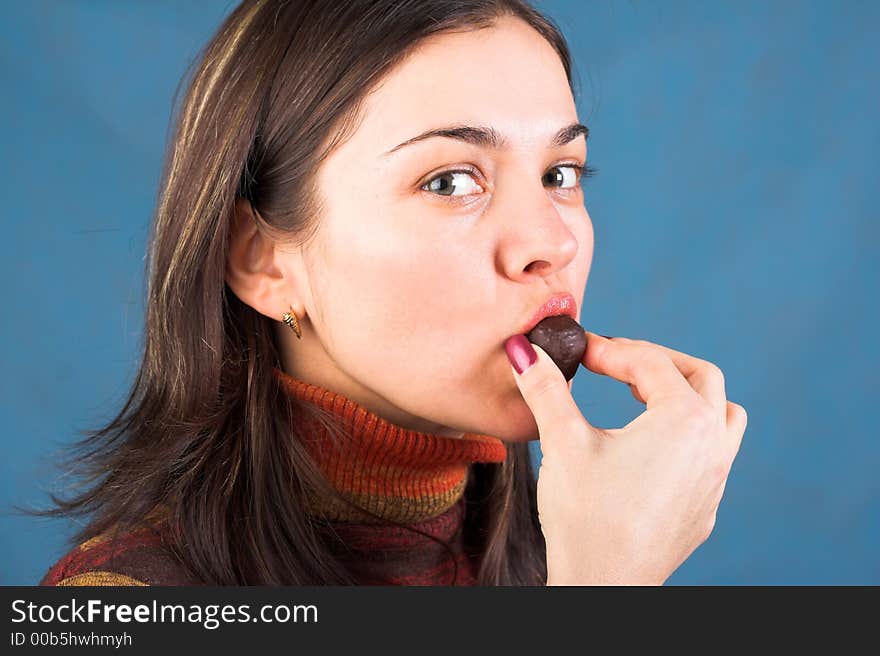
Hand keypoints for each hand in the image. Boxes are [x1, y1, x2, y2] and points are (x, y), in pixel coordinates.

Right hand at [505, 332, 747, 584]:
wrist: (602, 587)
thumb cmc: (586, 517)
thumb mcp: (562, 442)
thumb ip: (546, 389)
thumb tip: (524, 350)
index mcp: (684, 420)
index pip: (648, 362)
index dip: (608, 349)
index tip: (577, 350)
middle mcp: (712, 445)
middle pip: (700, 375)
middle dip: (655, 361)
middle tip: (614, 362)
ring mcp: (716, 479)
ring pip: (723, 414)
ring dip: (687, 394)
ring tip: (644, 395)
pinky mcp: (706, 507)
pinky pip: (714, 454)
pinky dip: (687, 434)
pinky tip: (650, 448)